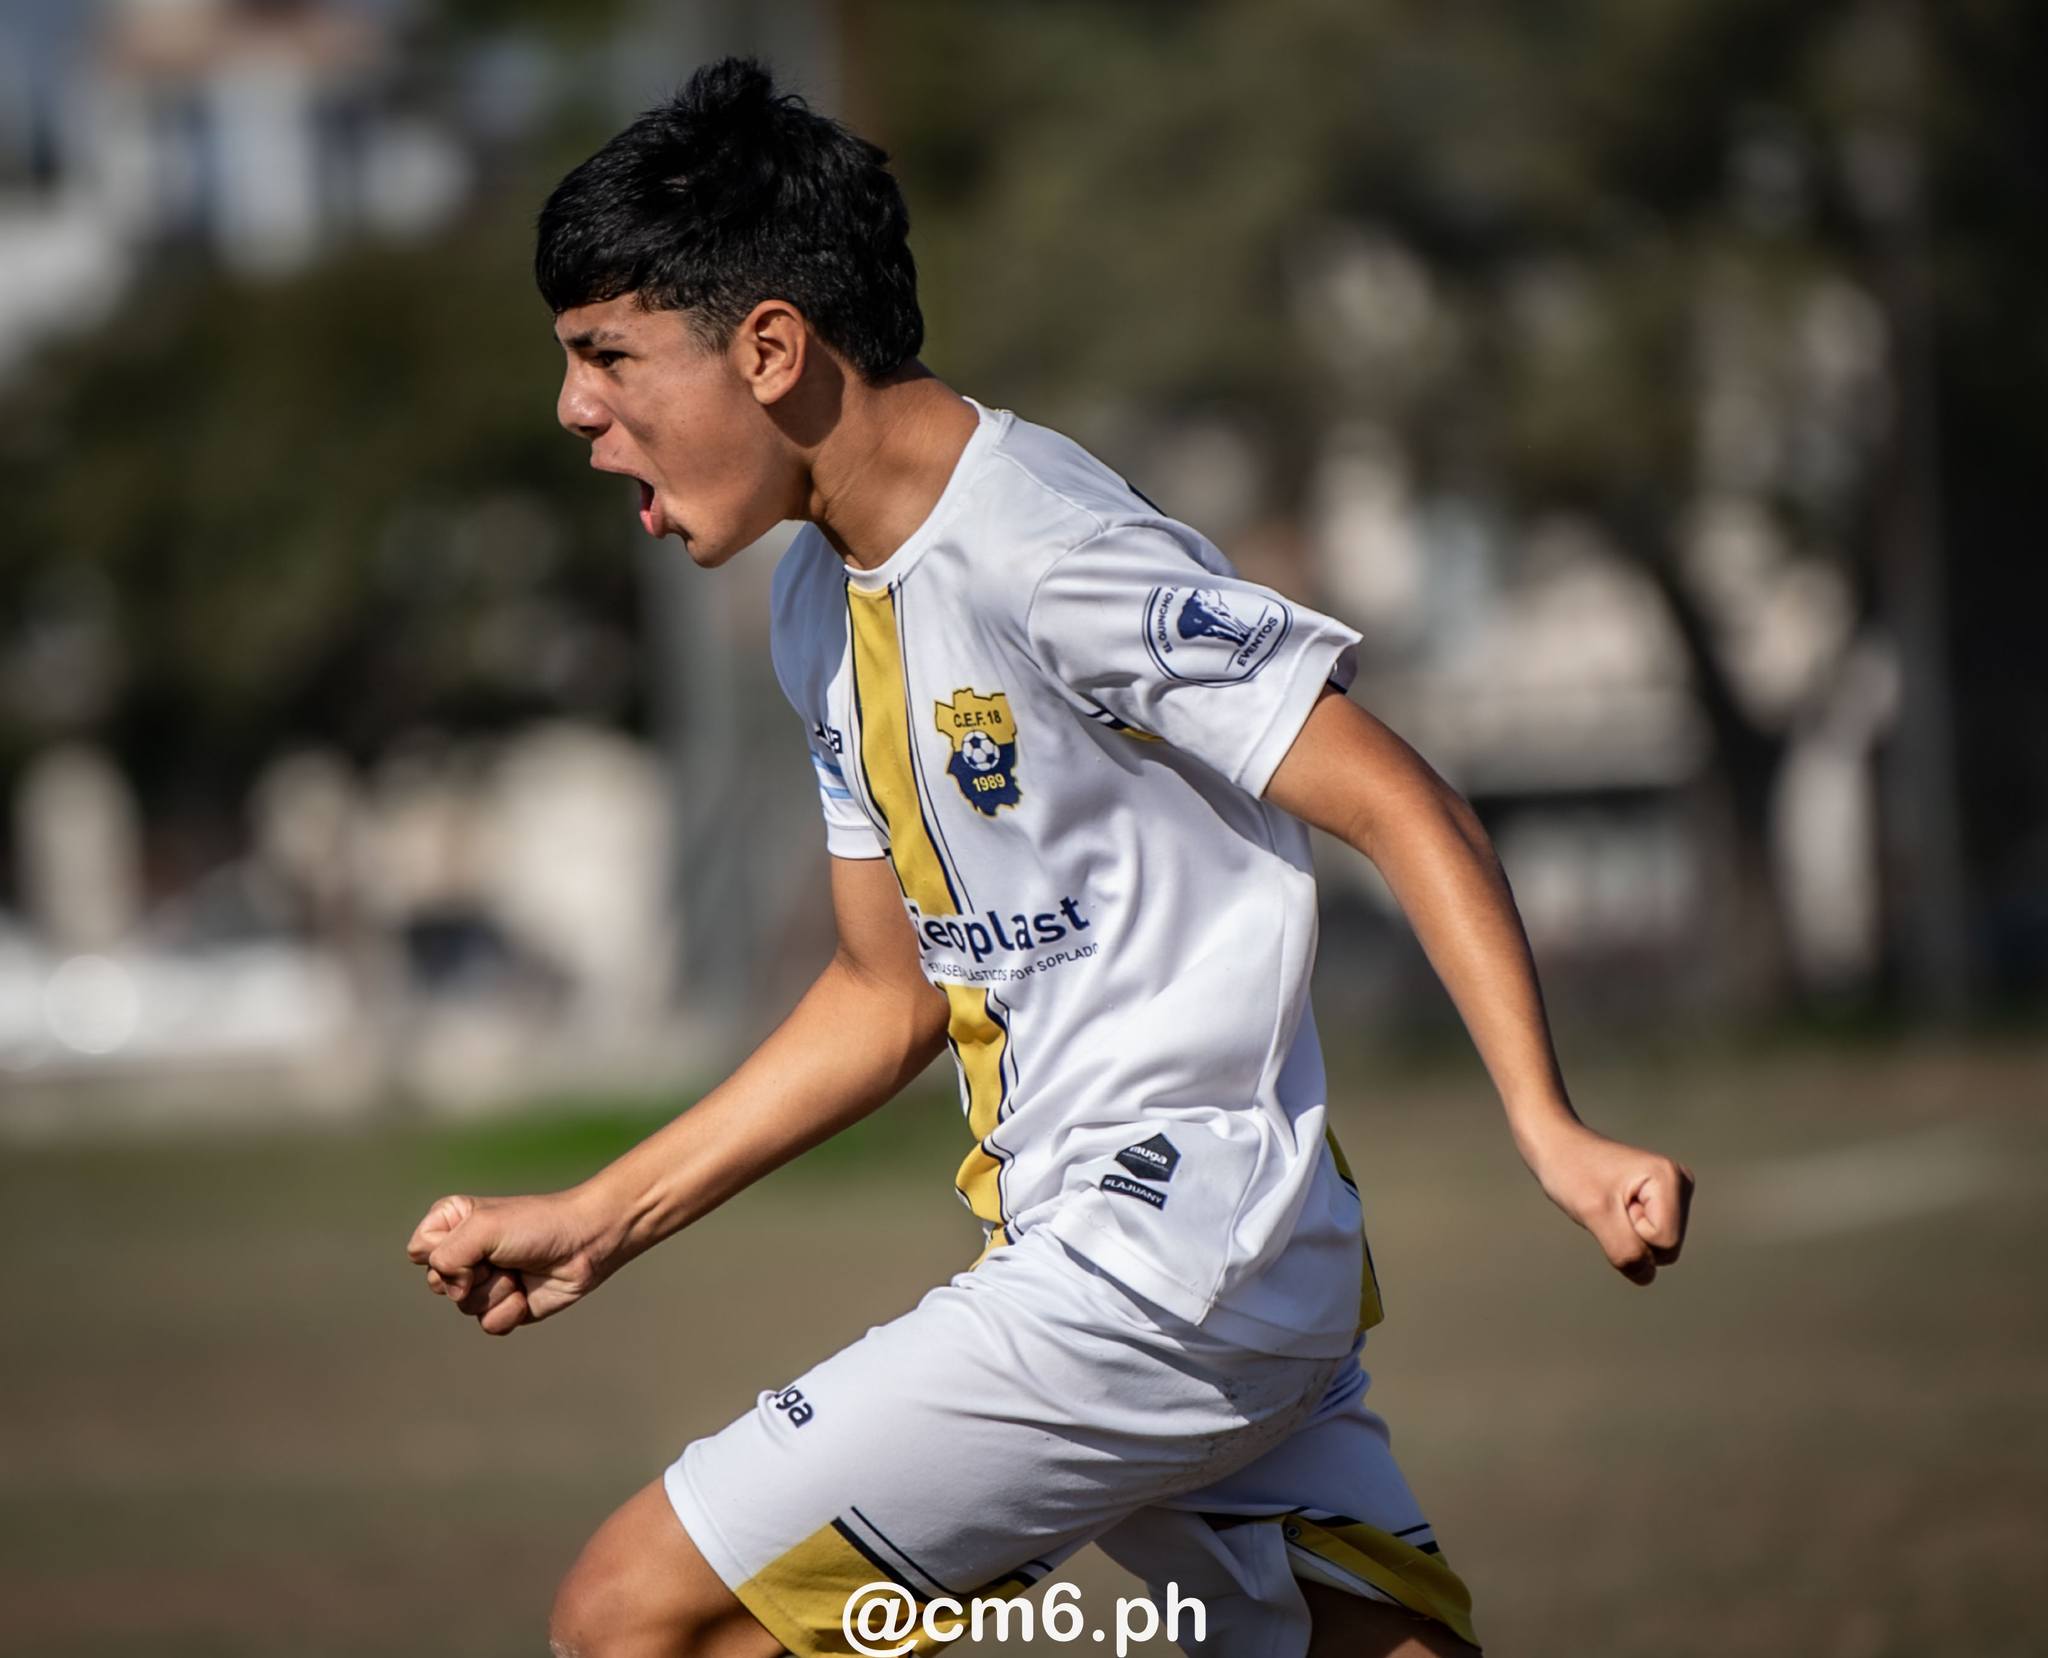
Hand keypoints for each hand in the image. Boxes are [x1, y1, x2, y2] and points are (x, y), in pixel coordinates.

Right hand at [404, 1187, 621, 1335]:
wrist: (585, 1245)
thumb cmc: (538, 1225)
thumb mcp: (484, 1227)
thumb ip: (446, 1255)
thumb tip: (451, 1289)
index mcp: (452, 1222)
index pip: (418, 1250)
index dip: (443, 1254)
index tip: (476, 1239)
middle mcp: (463, 1252)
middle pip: (437, 1283)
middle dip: (471, 1276)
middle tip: (501, 1257)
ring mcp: (483, 1281)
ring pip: (463, 1307)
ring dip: (496, 1292)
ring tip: (518, 1272)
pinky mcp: (503, 1306)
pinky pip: (486, 1325)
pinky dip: (508, 1313)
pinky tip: (526, 1294)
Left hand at [1523, 1122, 1693, 1284]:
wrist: (1556, 1147)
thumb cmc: (1571, 1172)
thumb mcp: (1595, 1214)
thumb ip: (1626, 1251)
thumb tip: (1646, 1276)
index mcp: (1671, 1178)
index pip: (1664, 1243)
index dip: (1630, 1232)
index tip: (1611, 1201)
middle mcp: (1680, 1183)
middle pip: (1666, 1250)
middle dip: (1631, 1236)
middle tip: (1609, 1203)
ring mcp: (1673, 1193)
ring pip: (1659, 1250)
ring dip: (1626, 1234)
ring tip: (1610, 1203)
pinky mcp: (1662, 1202)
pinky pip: (1649, 1242)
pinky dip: (1626, 1231)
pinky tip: (1615, 1206)